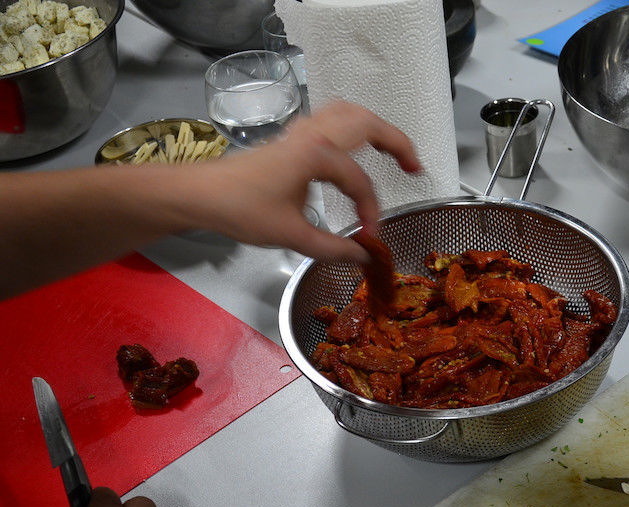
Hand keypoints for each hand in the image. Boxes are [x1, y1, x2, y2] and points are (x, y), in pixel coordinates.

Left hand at [188, 100, 421, 263]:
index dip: (370, 210)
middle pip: (367, 123)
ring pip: (350, 114)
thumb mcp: (293, 236)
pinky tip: (356, 150)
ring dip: (377, 128)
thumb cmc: (241, 210)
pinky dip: (354, 129)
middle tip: (415, 167)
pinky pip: (333, 120)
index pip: (359, 182)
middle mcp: (313, 134)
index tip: (370, 236)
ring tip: (394, 152)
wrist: (201, 195)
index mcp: (317, 155)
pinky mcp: (292, 137)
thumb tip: (363, 257)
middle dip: (397, 142)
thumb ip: (334, 248)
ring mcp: (301, 132)